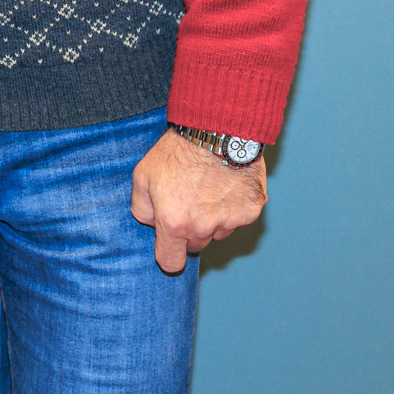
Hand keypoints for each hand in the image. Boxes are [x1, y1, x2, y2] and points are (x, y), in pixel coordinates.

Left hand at [131, 128, 268, 274]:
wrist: (216, 130)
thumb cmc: (176, 151)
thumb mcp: (143, 175)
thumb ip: (142, 207)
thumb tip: (150, 223)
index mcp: (174, 223)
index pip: (171, 263)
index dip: (169, 255)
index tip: (170, 247)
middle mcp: (203, 228)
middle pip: (195, 245)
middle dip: (190, 230)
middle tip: (188, 200)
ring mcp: (230, 221)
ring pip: (218, 232)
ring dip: (213, 218)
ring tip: (207, 187)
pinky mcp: (251, 211)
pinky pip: (238, 218)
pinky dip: (233, 206)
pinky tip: (226, 183)